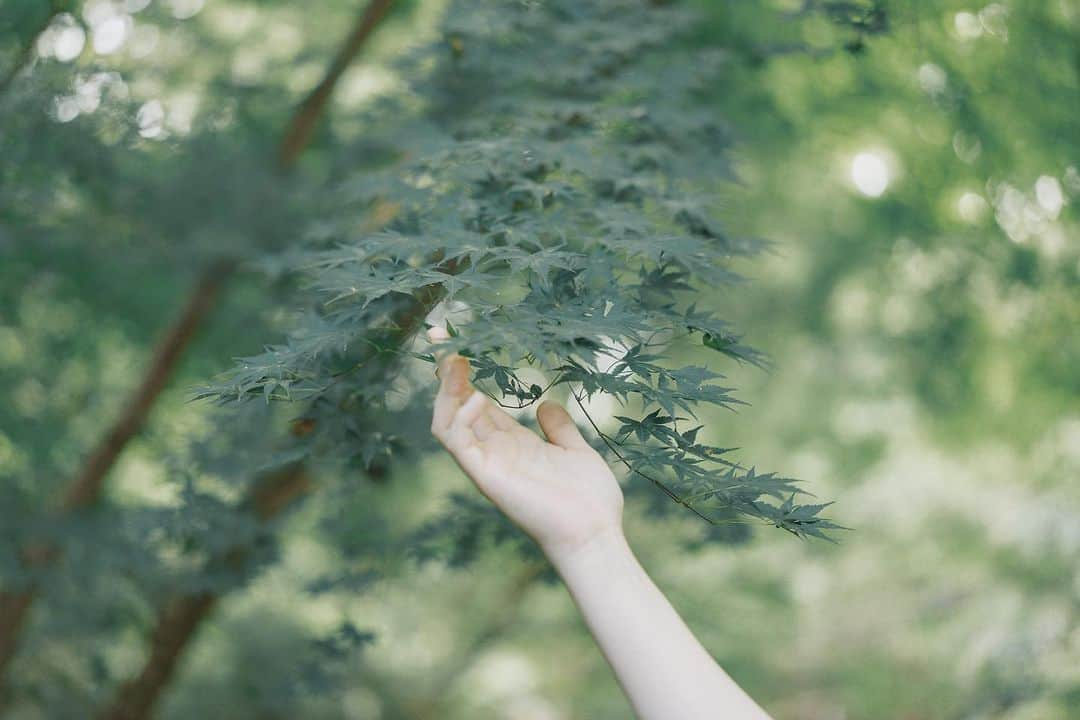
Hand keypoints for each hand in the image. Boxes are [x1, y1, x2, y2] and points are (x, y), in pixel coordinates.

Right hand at [428, 327, 623, 559]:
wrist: (595, 534)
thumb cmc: (589, 500)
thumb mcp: (575, 452)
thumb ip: (559, 429)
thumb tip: (545, 404)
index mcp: (514, 444)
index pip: (479, 404)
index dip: (467, 378)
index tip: (463, 346)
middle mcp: (494, 451)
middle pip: (458, 407)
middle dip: (448, 375)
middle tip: (443, 340)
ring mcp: (487, 463)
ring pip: (447, 422)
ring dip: (446, 390)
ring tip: (453, 360)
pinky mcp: (485, 475)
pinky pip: (457, 442)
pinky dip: (457, 416)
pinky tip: (474, 396)